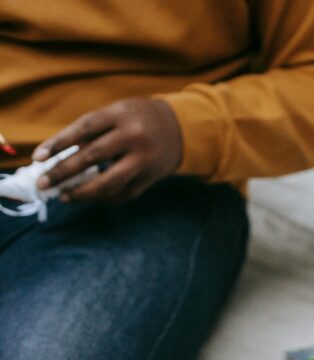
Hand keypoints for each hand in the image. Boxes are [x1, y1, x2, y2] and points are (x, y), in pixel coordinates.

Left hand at [33, 98, 182, 202]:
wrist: (180, 128)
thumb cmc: (137, 118)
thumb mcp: (116, 114)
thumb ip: (91, 132)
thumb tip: (57, 159)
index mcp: (121, 115)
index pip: (84, 129)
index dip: (59, 144)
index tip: (38, 158)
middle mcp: (134, 136)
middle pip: (93, 156)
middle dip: (64, 172)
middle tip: (44, 184)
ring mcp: (144, 159)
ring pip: (110, 181)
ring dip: (83, 192)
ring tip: (64, 197)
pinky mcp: (151, 177)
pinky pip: (123, 193)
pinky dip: (103, 198)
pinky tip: (88, 198)